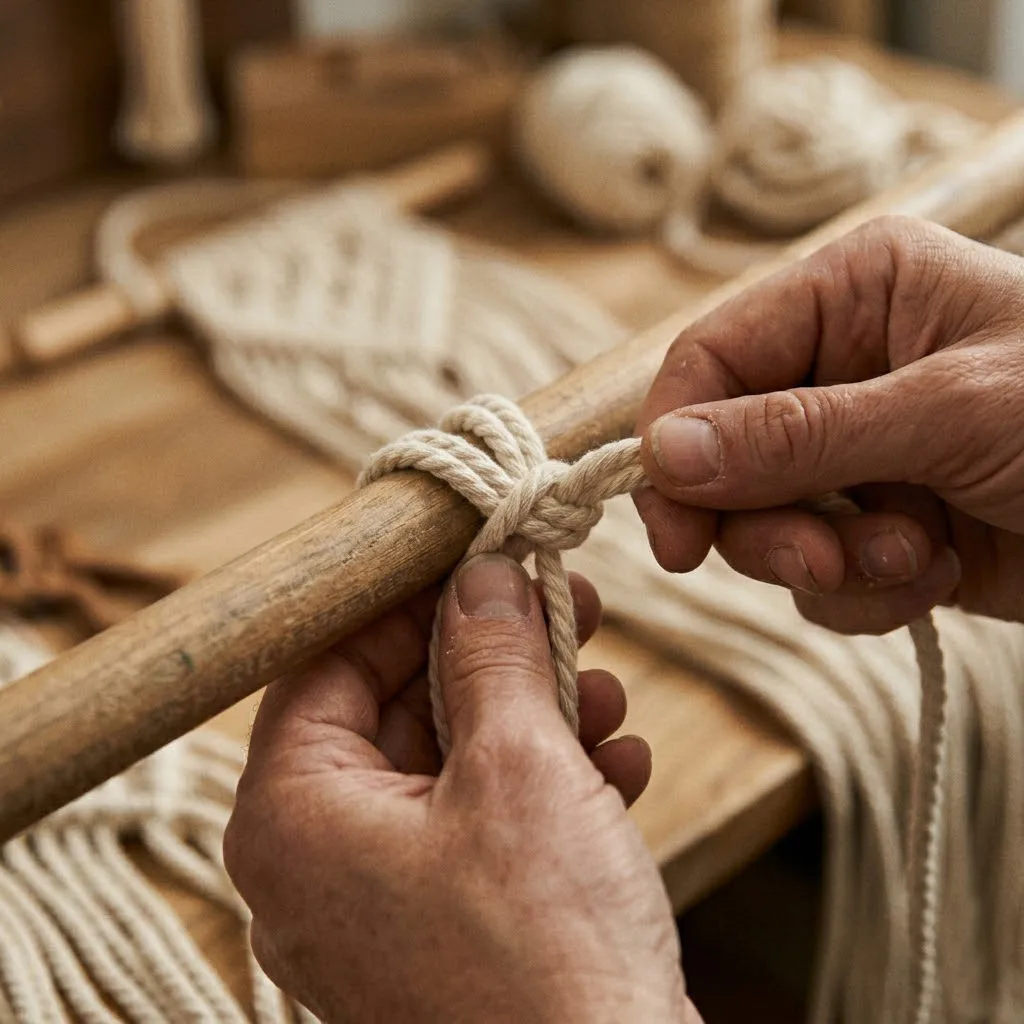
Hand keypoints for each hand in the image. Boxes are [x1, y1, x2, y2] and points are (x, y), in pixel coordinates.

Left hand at [225, 554, 698, 1023]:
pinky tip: (620, 764)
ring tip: (608, 690)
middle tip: (563, 606)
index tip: (474, 561)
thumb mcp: (521, 767)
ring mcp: (383, 905)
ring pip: (452, 767)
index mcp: (293, 816)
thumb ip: (492, 655)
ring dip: (535, 719)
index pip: (327, 662)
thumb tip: (482, 576)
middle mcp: (320, 864)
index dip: (407, 601)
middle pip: (398, 711)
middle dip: (493, 659)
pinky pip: (481, 829)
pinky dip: (546, 788)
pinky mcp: (446, 934)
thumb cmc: (545, 953)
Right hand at [635, 215, 1023, 632]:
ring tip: (913, 560)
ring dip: (828, 562)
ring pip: (762, 526)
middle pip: (721, 456)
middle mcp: (840, 372)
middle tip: (818, 558)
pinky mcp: (880, 529)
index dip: (674, 442)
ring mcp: (858, 457)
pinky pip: (817, 575)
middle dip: (764, 522)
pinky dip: (866, 592)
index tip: (675, 530)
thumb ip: (799, 435)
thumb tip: (664, 453)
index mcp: (852, 297)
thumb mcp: (951, 413)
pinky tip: (938, 576)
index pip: (709, 361)